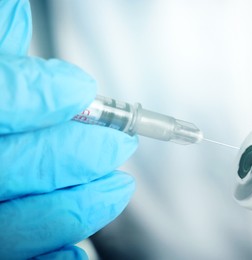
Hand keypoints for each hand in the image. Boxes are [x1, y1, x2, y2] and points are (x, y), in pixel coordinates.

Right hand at [0, 1, 137, 258]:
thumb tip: (21, 18)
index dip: (37, 93)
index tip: (77, 88)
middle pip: (11, 167)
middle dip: (78, 153)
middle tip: (118, 143)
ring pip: (16, 226)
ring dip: (81, 205)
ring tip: (116, 185)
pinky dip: (57, 256)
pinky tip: (80, 245)